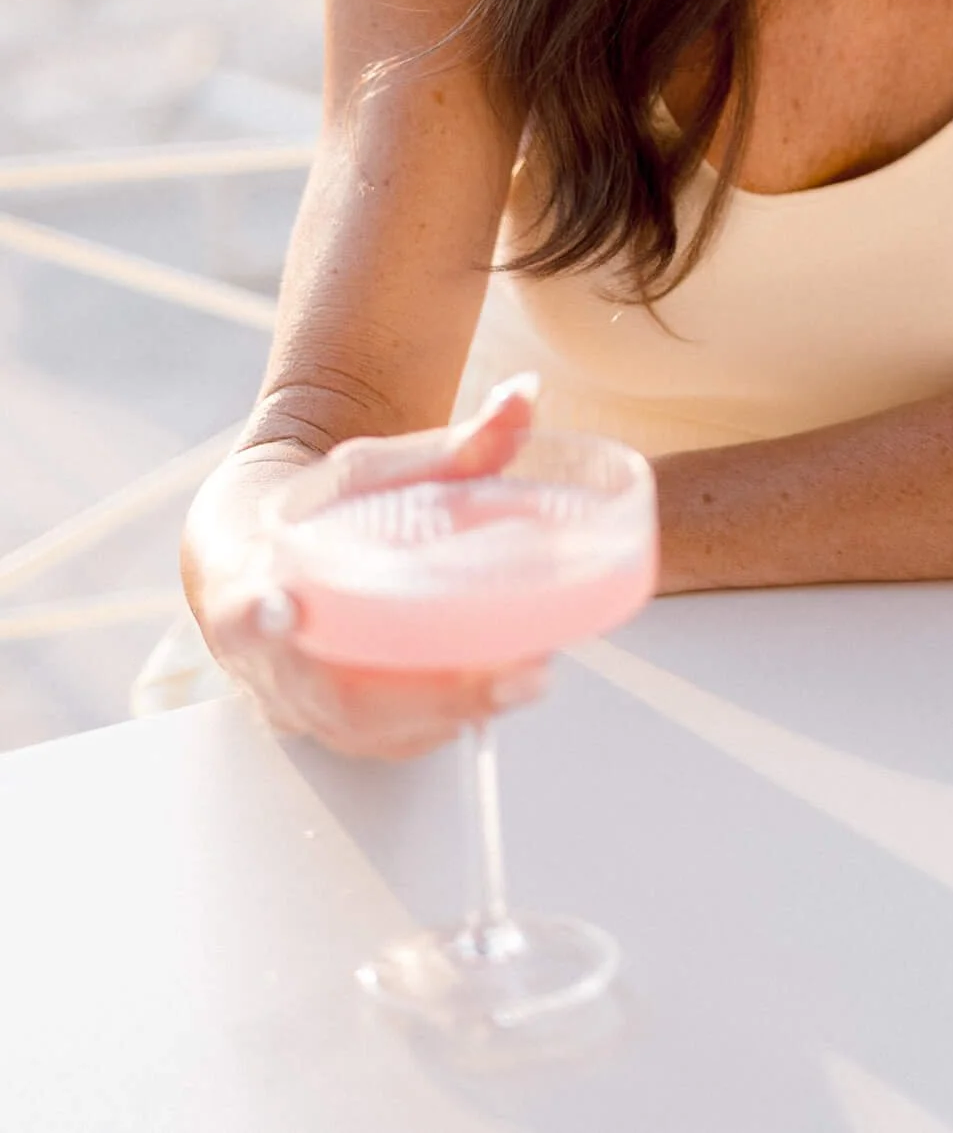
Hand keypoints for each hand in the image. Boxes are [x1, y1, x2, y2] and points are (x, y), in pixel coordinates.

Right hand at [197, 375, 548, 760]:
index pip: (245, 602)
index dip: (260, 612)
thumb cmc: (316, 506)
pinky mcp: (330, 725)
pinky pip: (385, 739)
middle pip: (333, 693)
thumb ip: (453, 443)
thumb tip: (525, 395)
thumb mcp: (371, 466)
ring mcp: (295, 699)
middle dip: (426, 692)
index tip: (280, 608)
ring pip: (366, 729)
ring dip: (447, 713)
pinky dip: (443, 721)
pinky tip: (499, 693)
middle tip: (509, 673)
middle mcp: (266, 653)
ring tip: (523, 680)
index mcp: (253, 574)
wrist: (257, 547)